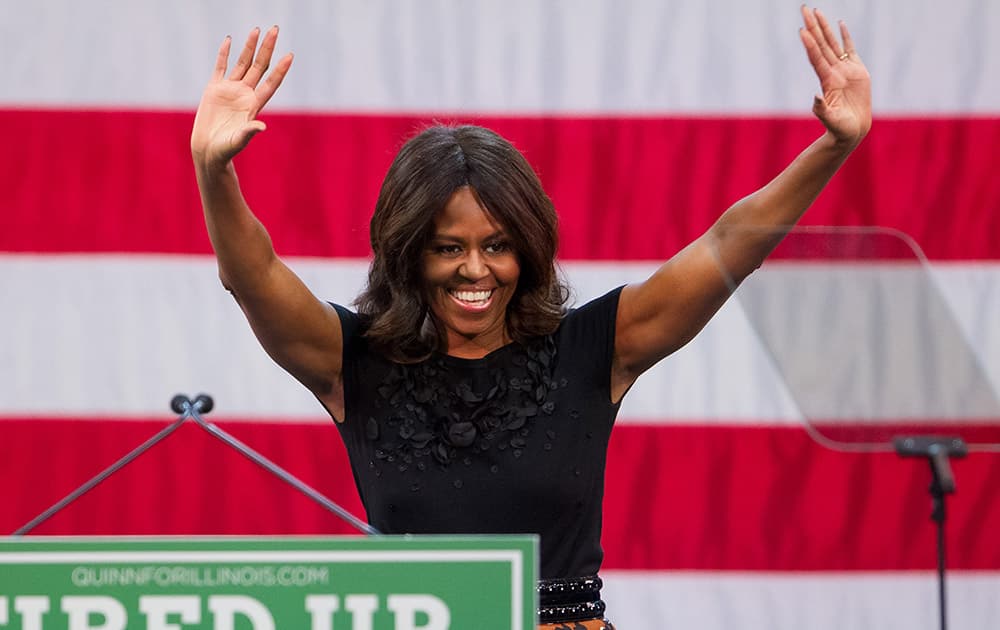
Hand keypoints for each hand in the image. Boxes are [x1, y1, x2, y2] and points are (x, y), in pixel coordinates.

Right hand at [190, 26, 292, 168]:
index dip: (280, 69)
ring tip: (257, 30)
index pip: (271, 82)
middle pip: (260, 66)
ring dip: (250, 47)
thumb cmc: (226, 149)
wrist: (209, 150)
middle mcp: (245, 94)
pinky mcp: (214, 89)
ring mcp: (230, 90)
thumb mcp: (239, 140)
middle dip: (267, 48)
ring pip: (243, 63)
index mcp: (254, 105)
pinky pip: (220, 67)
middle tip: (275, 30)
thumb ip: (249, 132)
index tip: (290, 55)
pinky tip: (229, 40)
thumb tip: (261, 126)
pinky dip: (224, 53)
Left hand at [799, 6, 871, 146]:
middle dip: (812, 26)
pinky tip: (839, 23)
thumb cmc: (840, 129)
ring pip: (832, 43)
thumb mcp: (832, 121)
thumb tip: (816, 98)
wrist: (852, 131)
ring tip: (816, 11)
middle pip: (821, 44)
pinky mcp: (856, 71)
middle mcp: (833, 72)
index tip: (802, 30)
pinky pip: (850, 49)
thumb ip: (823, 111)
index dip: (810, 45)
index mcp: (827, 82)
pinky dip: (845, 36)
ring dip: (824, 27)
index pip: (816, 58)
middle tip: (803, 8)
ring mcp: (844, 70)